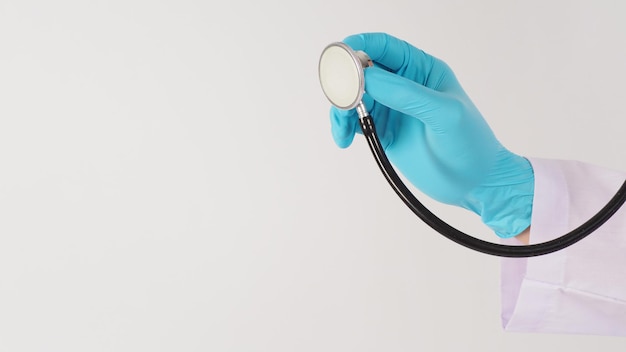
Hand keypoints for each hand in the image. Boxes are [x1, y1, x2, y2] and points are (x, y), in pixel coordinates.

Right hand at [329, 33, 533, 237]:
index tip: (340, 56)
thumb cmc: (471, 144)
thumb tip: (367, 77)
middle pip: (361, 71)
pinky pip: (355, 122)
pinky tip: (344, 139)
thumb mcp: (444, 114)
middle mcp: (403, 84)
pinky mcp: (383, 131)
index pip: (384, 47)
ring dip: (342, 109)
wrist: (474, 184)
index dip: (360, 46)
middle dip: (345, 82)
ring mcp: (391, 108)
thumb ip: (407, 94)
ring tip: (343, 128)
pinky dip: (343, 128)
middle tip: (341, 101)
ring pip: (353, 98)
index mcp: (421, 69)